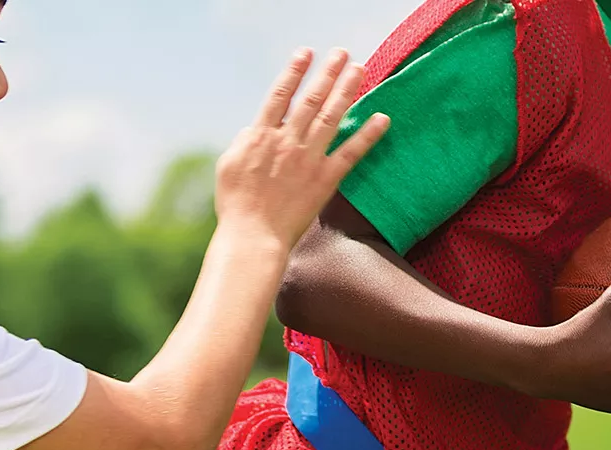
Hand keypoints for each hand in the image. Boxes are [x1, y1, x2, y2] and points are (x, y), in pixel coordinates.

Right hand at [215, 48, 390, 247]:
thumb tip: (256, 127)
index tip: (306, 52)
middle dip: (328, 72)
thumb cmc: (236, 205)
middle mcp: (288, 141)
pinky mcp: (325, 179)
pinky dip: (368, 134)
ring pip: (332, 117)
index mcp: (262, 135)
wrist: (252, 236)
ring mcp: (308, 159)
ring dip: (348, 91)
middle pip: (312, 99)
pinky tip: (382, 118)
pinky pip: (351, 153)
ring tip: (360, 70)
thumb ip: (245, 141)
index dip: (295, 71)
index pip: (281, 94)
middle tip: (343, 53)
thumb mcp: (228, 165)